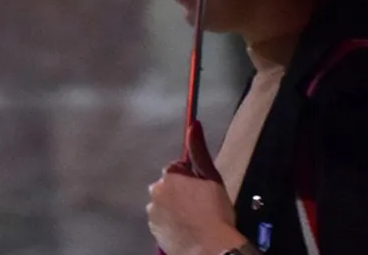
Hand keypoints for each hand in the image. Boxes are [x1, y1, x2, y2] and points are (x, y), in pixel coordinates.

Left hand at [147, 121, 246, 254]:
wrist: (209, 248)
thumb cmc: (215, 212)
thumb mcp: (212, 178)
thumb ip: (199, 151)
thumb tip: (194, 124)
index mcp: (170, 176)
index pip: (177, 167)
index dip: (191, 177)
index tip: (202, 189)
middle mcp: (156, 191)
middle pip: (167, 185)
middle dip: (179, 191)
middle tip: (199, 204)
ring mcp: (152, 212)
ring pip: (163, 202)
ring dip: (173, 206)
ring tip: (193, 218)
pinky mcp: (152, 230)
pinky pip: (161, 219)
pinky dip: (170, 221)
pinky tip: (185, 228)